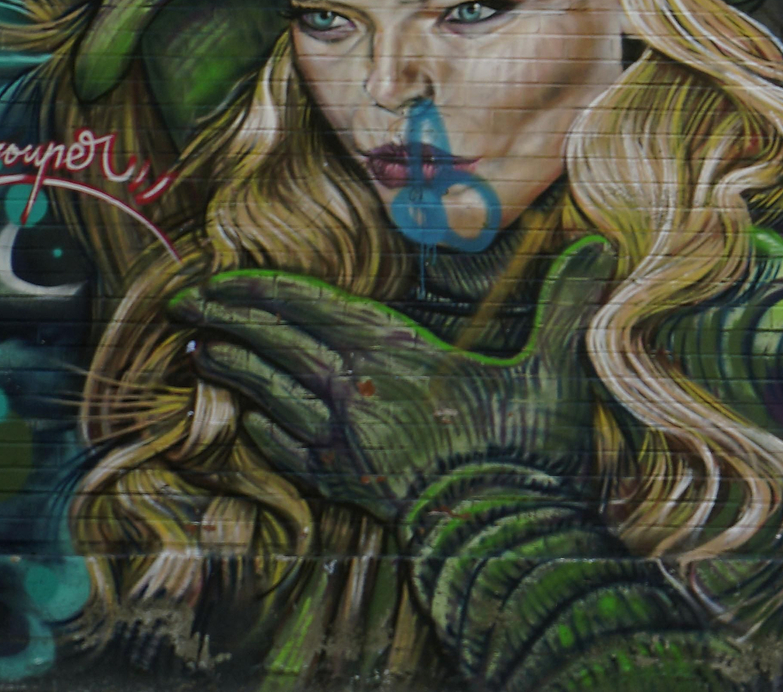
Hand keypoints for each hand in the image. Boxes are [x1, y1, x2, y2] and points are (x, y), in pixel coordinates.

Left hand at [168, 238, 615, 525]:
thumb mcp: (552, 367)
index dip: (261, 288)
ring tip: (202, 353)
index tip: (221, 275)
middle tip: (186, 302)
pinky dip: (261, 429)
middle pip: (274, 345)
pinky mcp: (348, 484)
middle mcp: (353, 391)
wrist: (500, 534)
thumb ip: (564, 303)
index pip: (309, 307)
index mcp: (392, 352)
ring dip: (231, 370)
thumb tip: (595, 248)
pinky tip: (251, 422)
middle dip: (227, 319)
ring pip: (269, 395)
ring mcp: (343, 442)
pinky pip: (288, 450)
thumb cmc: (525, 446)